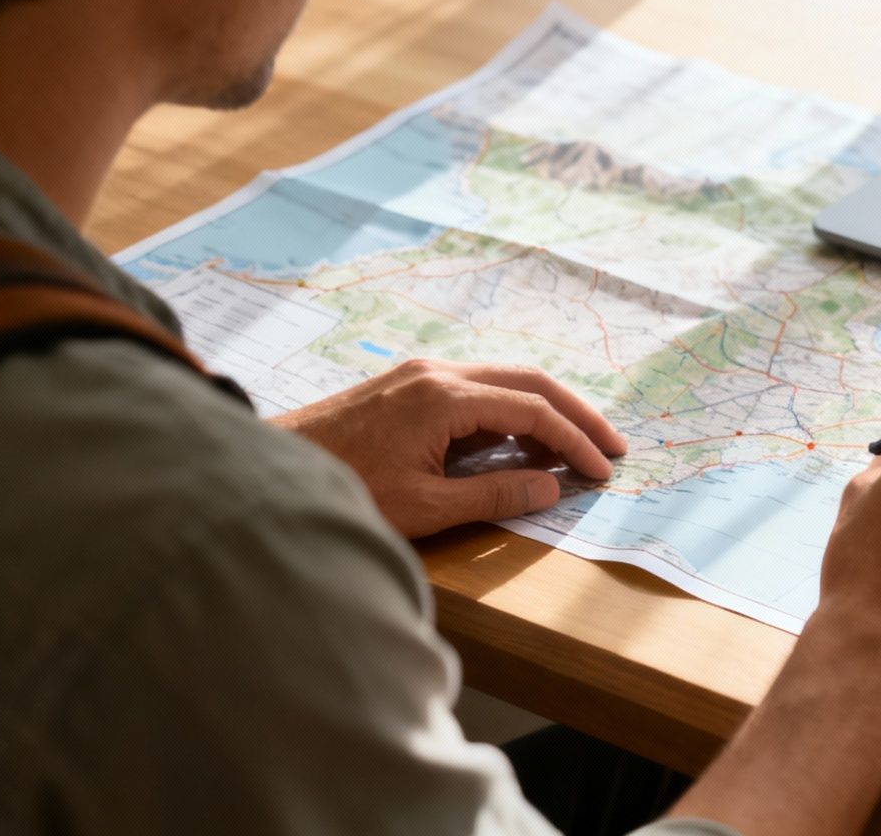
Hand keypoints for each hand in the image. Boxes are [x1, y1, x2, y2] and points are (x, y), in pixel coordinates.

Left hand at [273, 359, 626, 537]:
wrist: (269, 474)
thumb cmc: (341, 491)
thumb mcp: (424, 506)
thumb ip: (494, 493)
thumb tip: (551, 486)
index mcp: (444, 397)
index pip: (532, 411)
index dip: (574, 441)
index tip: (602, 471)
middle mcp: (436, 373)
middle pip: (528, 381)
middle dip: (575, 414)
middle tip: (611, 447)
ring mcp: (419, 376)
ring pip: (503, 381)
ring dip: (544, 412)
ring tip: (574, 451)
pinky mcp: (406, 387)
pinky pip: (476, 391)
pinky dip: (510, 414)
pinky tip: (520, 445)